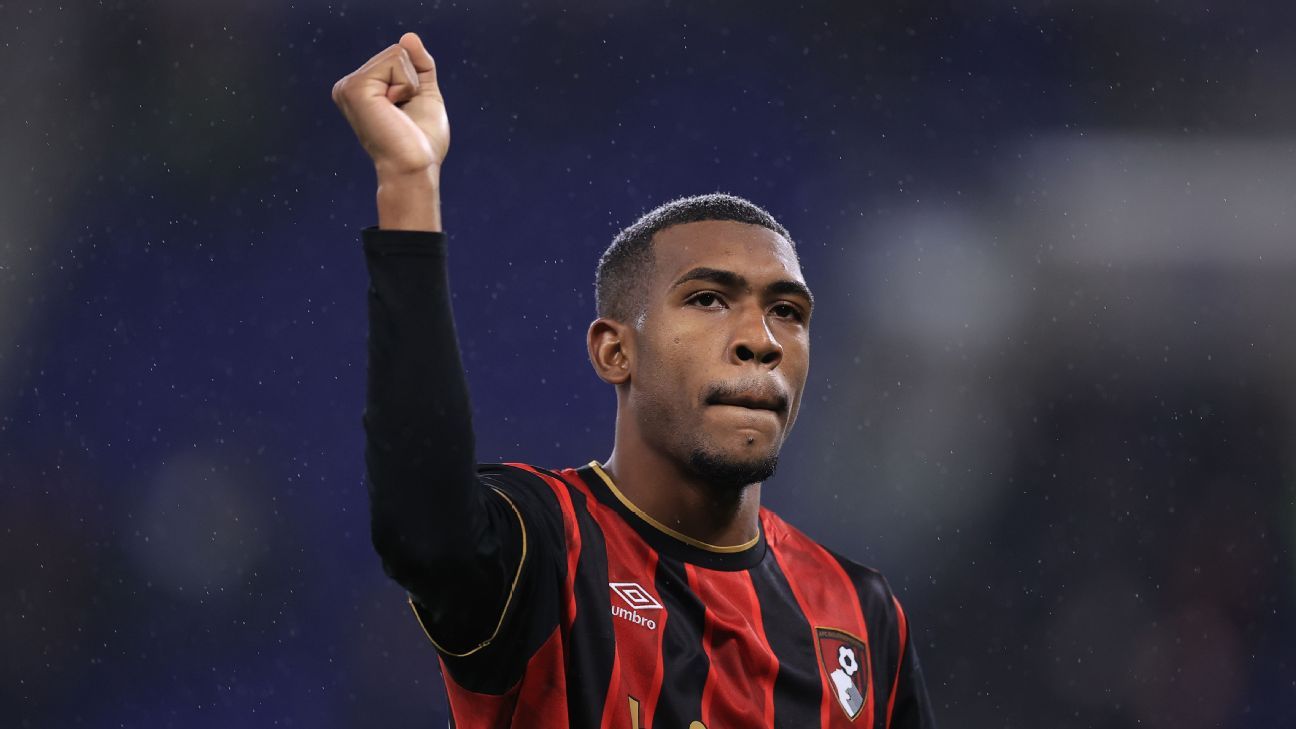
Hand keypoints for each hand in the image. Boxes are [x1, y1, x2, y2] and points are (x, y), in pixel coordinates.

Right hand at [332, 32, 447, 229]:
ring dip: (410, 85)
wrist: (415, 167)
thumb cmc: (421, 141)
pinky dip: (407, 85)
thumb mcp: (424, 94)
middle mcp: (349, 85)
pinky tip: (394, 109)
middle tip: (403, 114)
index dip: (415, 81)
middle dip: (413, 81)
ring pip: (398, 54)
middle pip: (398, 51)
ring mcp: (349, 86)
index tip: (406, 112)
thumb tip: (408, 36)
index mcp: (361, 88)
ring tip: (398, 112)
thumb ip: (419, 64)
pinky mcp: (356, 87)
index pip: (398, 56)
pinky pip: (396, 61)